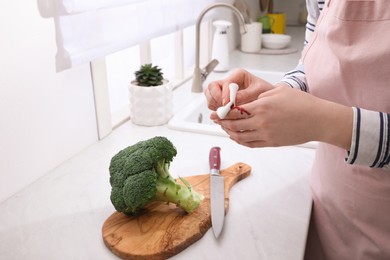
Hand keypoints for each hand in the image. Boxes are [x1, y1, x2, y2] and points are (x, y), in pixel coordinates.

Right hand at [204, 68, 274, 110]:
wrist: (269, 100)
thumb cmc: (266, 92)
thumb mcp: (259, 92)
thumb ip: (246, 95)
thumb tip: (233, 101)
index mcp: (238, 75)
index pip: (225, 83)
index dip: (225, 94)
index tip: (228, 104)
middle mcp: (229, 82)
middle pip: (212, 87)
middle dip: (215, 98)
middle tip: (223, 108)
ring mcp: (223, 90)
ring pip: (209, 95)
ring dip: (214, 104)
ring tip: (224, 112)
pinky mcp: (222, 99)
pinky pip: (212, 103)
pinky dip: (215, 109)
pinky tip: (224, 114)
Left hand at [213, 86, 352, 148]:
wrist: (319, 120)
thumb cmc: (302, 103)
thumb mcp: (279, 91)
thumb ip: (260, 96)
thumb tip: (246, 102)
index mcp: (262, 106)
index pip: (234, 110)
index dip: (222, 111)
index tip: (216, 111)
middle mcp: (261, 122)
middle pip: (233, 125)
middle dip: (222, 122)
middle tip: (217, 119)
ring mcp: (266, 134)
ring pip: (240, 137)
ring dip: (230, 133)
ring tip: (225, 128)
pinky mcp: (271, 143)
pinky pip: (250, 144)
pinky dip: (240, 141)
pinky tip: (237, 136)